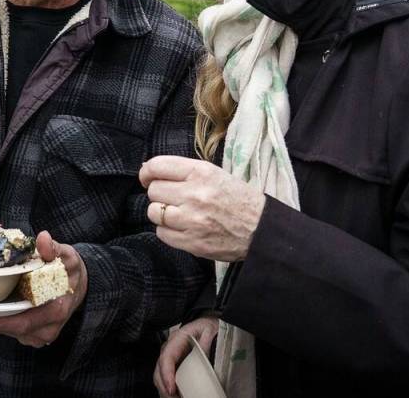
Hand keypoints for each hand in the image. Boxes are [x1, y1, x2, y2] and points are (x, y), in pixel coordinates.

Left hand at [0, 231, 87, 346]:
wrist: (80, 286)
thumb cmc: (70, 271)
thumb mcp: (67, 256)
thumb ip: (53, 248)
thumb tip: (43, 238)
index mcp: (56, 309)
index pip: (22, 321)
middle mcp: (49, 328)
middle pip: (12, 330)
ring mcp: (42, 335)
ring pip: (11, 333)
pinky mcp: (36, 336)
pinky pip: (14, 332)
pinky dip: (1, 323)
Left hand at [140, 156, 265, 261]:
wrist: (261, 228)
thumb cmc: (237, 198)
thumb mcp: (215, 174)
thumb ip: (184, 171)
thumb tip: (148, 170)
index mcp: (201, 172)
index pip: (158, 166)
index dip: (147, 172)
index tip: (147, 178)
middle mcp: (195, 194)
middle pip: (154, 191)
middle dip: (160, 194)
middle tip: (172, 198)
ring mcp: (192, 220)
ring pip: (154, 212)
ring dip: (162, 213)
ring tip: (177, 213)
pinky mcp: (192, 242)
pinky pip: (162, 233)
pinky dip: (168, 231)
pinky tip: (182, 227)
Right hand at [155, 316, 218, 397]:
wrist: (204, 325)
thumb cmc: (205, 327)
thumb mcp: (209, 328)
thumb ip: (206, 339)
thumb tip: (204, 352)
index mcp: (176, 339)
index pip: (166, 358)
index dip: (166, 374)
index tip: (171, 389)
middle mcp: (168, 349)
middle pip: (159, 370)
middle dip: (164, 387)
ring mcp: (169, 358)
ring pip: (159, 377)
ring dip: (165, 390)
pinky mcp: (172, 366)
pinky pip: (165, 379)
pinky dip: (168, 390)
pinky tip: (175, 396)